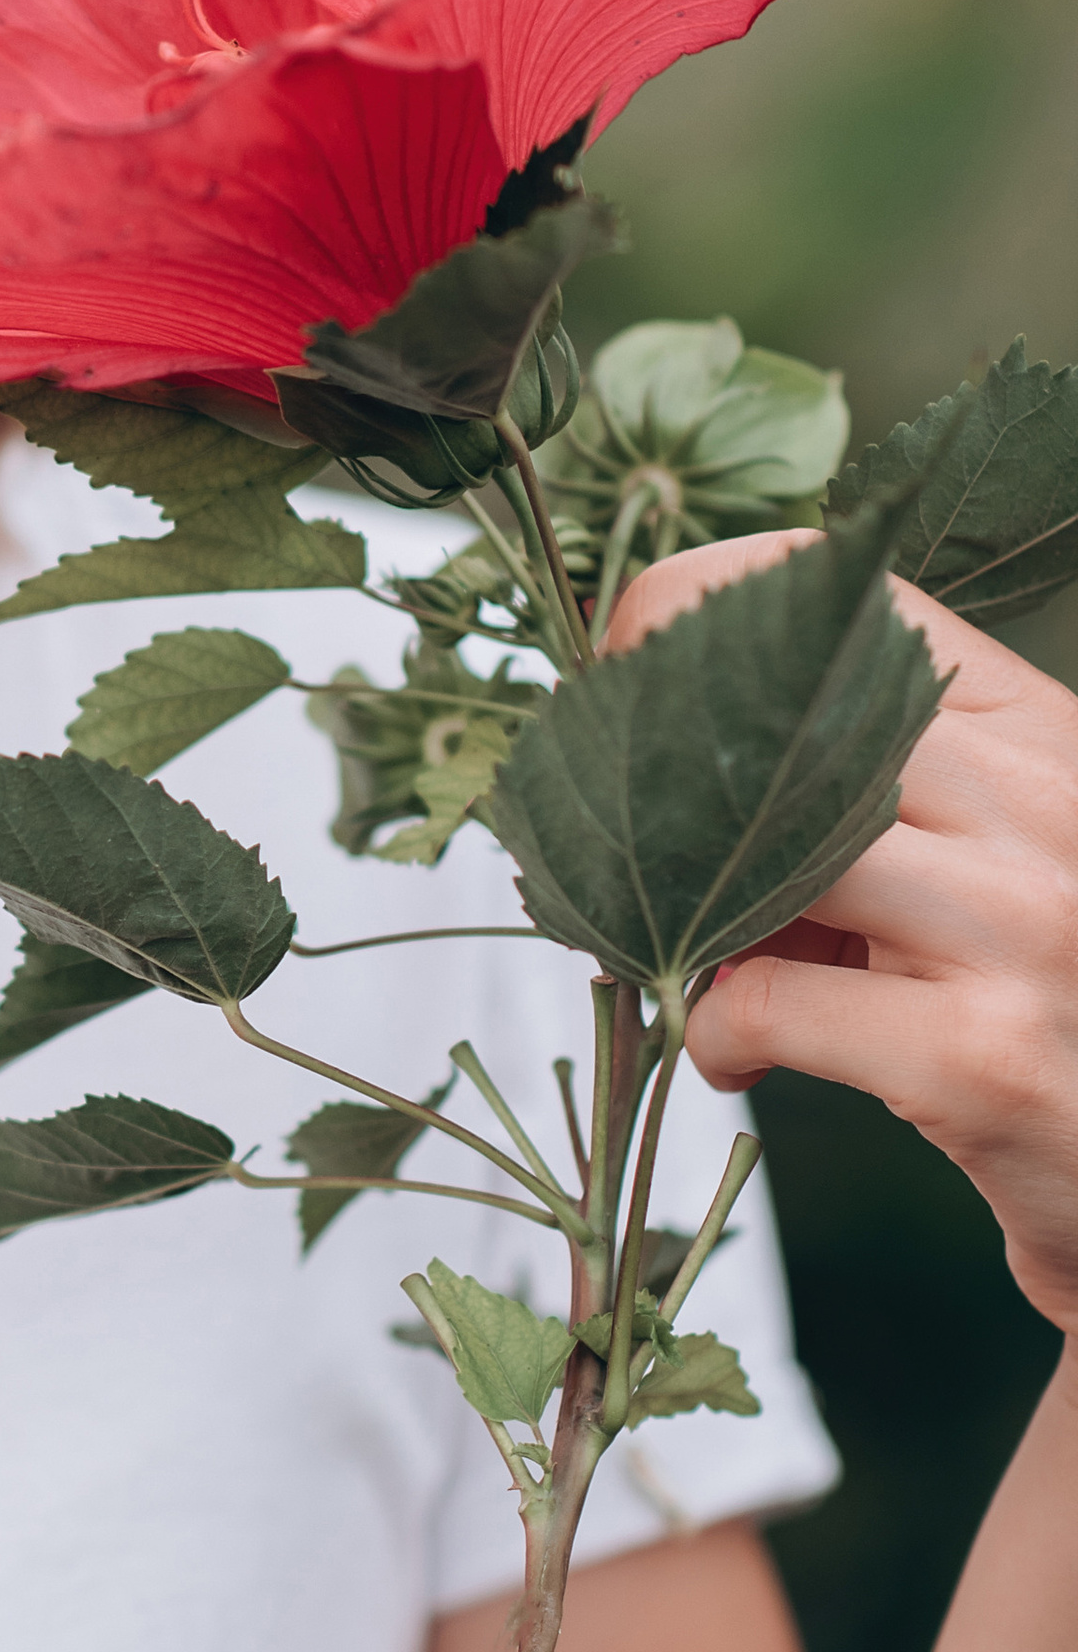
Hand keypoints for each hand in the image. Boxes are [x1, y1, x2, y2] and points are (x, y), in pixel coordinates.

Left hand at [606, 536, 1077, 1324]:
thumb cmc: (1050, 1003)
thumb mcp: (990, 862)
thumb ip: (866, 801)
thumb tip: (654, 774)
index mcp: (1043, 732)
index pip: (845, 596)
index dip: (700, 624)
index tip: (632, 694)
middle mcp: (1046, 802)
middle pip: (783, 719)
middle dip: (660, 778)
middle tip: (617, 846)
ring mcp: (1020, 924)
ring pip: (765, 853)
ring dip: (679, 908)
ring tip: (683, 951)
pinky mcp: (980, 1055)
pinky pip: (767, 1001)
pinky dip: (713, 1029)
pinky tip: (736, 1053)